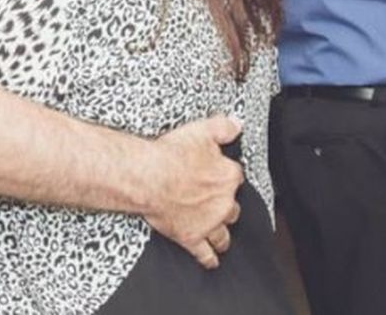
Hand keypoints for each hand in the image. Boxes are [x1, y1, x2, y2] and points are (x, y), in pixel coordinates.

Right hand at [141, 114, 243, 268]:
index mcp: (227, 176)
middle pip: (233, 208)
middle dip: (226, 206)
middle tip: (216, 202)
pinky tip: (211, 260)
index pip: (235, 177)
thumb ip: (223, 126)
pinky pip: (205, 254)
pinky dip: (209, 258)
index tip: (219, 175)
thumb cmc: (171, 155)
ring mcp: (208, 223)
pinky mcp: (192, 237)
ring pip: (223, 234)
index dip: (226, 175)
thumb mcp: (200, 130)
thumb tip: (237, 125)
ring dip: (223, 234)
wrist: (148, 177)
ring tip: (221, 235)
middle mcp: (223, 203)